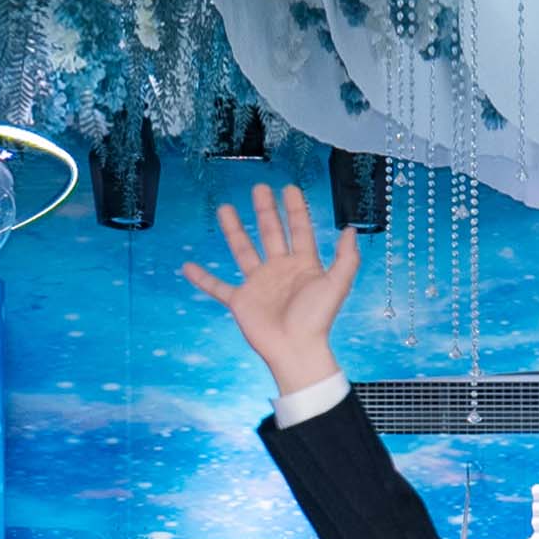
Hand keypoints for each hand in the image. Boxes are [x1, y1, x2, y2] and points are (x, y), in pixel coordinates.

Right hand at [179, 178, 363, 396]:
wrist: (296, 350)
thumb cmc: (318, 319)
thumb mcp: (337, 285)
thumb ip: (346, 258)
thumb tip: (350, 230)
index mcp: (303, 265)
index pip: (299, 230)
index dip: (295, 209)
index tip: (289, 188)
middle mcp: (280, 270)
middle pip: (270, 233)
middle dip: (265, 210)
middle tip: (259, 188)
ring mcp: (259, 284)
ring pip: (243, 250)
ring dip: (233, 230)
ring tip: (225, 208)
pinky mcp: (241, 301)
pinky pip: (218, 287)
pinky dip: (202, 278)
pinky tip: (188, 266)